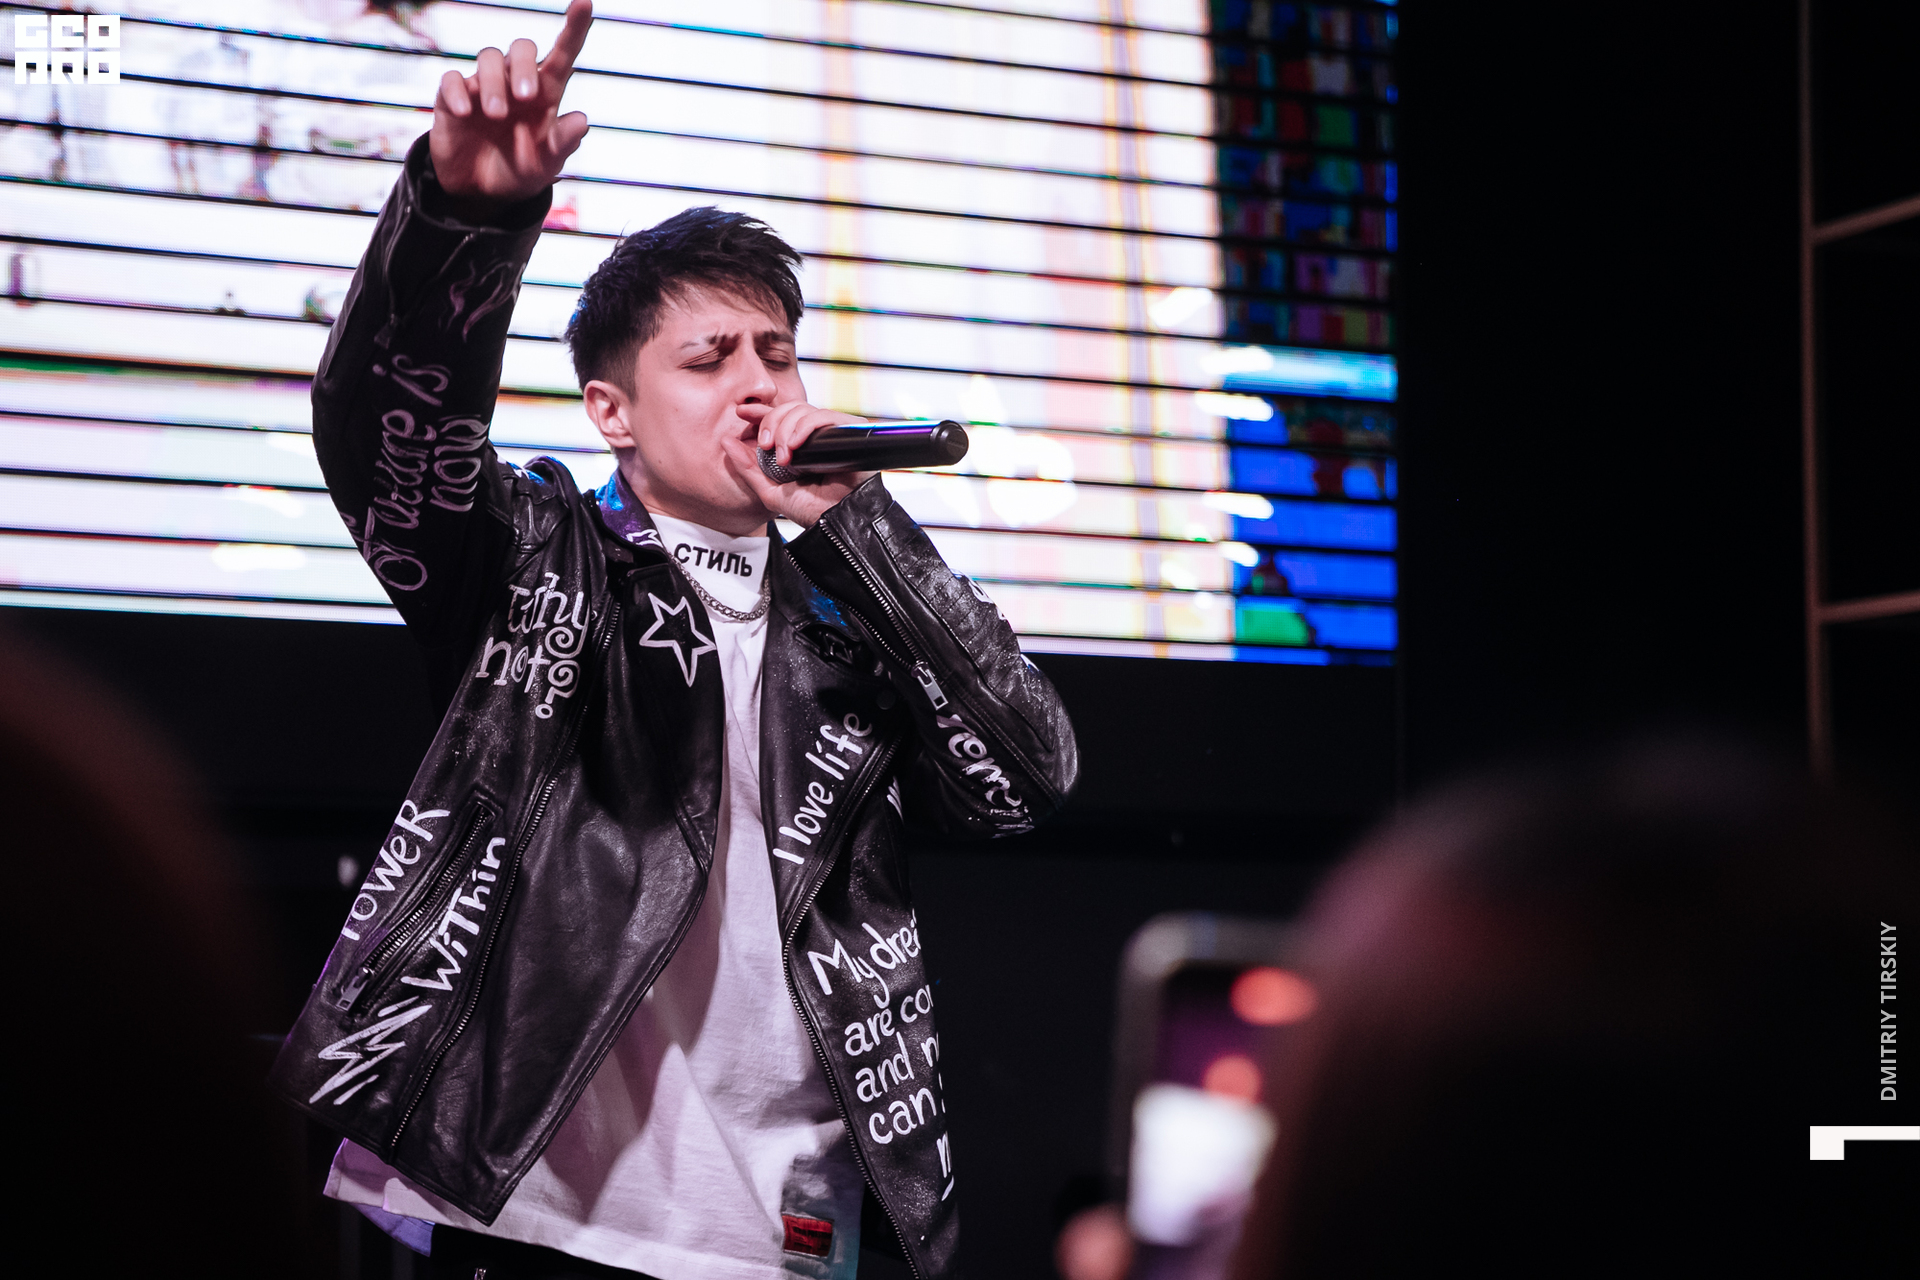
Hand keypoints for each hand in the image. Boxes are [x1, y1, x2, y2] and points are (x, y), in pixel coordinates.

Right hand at [430, 0, 592, 206]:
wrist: (482, 193)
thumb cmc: (521, 170)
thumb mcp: (546, 165)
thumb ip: (563, 144)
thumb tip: (582, 120)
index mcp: (546, 93)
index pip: (563, 54)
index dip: (574, 28)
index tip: (585, 3)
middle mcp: (515, 82)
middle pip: (523, 48)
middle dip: (525, 65)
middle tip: (526, 97)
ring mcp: (483, 87)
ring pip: (489, 57)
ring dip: (494, 82)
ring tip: (496, 115)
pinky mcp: (453, 98)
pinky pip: (452, 80)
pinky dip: (458, 92)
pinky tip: (466, 113)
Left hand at [732, 402, 875, 528]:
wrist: (837, 523)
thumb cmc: (812, 512)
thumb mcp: (770, 491)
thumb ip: (748, 468)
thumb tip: (726, 442)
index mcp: (797, 448)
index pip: (779, 417)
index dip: (760, 411)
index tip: (741, 411)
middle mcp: (814, 438)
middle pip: (789, 409)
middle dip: (771, 422)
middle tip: (766, 445)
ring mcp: (832, 434)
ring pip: (804, 410)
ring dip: (787, 429)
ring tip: (785, 457)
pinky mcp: (849, 433)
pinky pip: (825, 415)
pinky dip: (806, 425)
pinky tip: (796, 445)